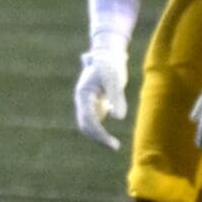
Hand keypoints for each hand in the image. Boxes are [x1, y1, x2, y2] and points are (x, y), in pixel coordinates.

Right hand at [73, 33, 128, 150]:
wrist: (108, 55)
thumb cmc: (111, 65)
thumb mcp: (116, 80)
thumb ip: (117, 98)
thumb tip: (118, 118)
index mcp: (83, 94)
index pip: (88, 118)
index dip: (99, 132)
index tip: (111, 142)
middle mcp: (82, 100)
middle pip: (85, 124)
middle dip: (98, 137)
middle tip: (114, 147)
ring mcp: (87, 103)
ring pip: (88, 125)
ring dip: (98, 136)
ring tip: (114, 145)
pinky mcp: (94, 104)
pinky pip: (95, 122)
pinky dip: (101, 131)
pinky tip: (111, 138)